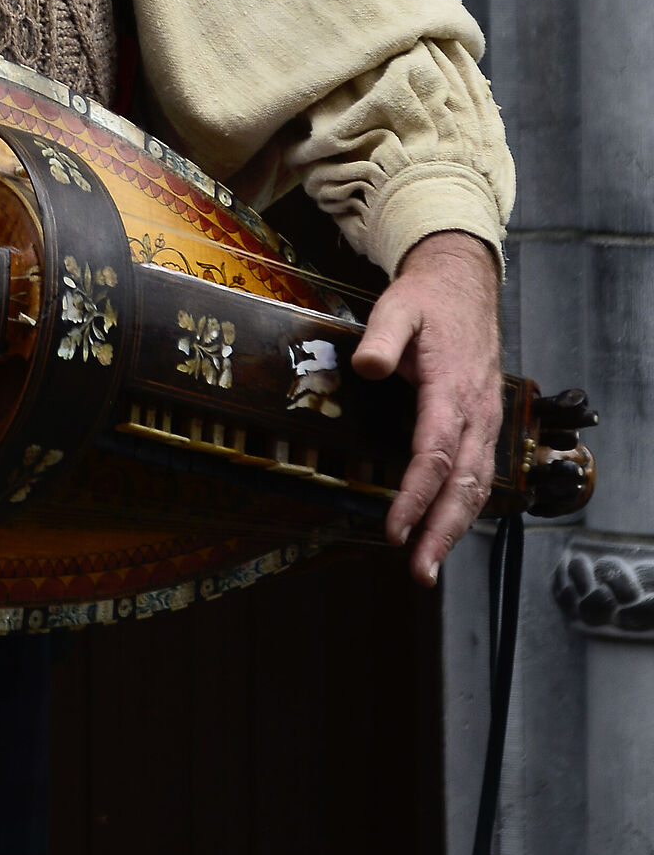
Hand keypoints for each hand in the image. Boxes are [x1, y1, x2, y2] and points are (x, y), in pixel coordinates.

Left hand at [351, 230, 502, 586]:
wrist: (465, 283)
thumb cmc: (428, 299)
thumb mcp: (398, 305)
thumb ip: (382, 336)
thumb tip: (368, 367)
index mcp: (453, 388)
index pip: (435, 455)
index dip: (415, 495)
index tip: (395, 528)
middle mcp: (476, 413)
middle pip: (463, 484)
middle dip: (441, 531)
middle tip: (418, 570)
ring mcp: (485, 421)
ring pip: (477, 487)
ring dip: (454, 528)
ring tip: (428, 565)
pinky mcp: (484, 424)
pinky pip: (479, 474)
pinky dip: (464, 508)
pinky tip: (446, 530)